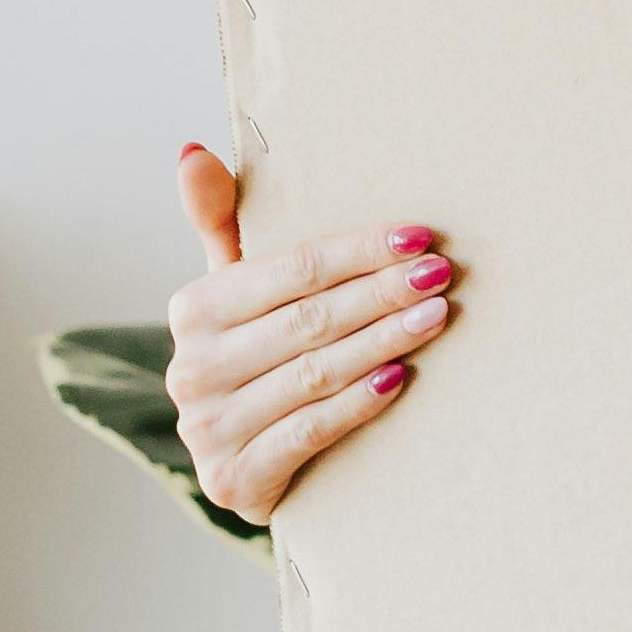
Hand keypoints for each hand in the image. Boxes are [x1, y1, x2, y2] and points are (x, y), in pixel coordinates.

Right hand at [158, 142, 462, 521]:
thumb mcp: (235, 290)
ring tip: (436, 317)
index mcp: (193, 310)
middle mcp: (192, 369)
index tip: (418, 235)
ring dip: (382, 341)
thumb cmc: (255, 354)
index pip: (288, 271)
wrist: (243, 458)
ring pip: (314, 373)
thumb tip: (194, 153)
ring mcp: (210, 429)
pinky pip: (309, 431)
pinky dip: (357, 404)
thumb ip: (220, 222)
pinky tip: (399, 379)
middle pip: (308, 320)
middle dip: (381, 293)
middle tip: (440, 273)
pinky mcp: (235, 478)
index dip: (357, 251)